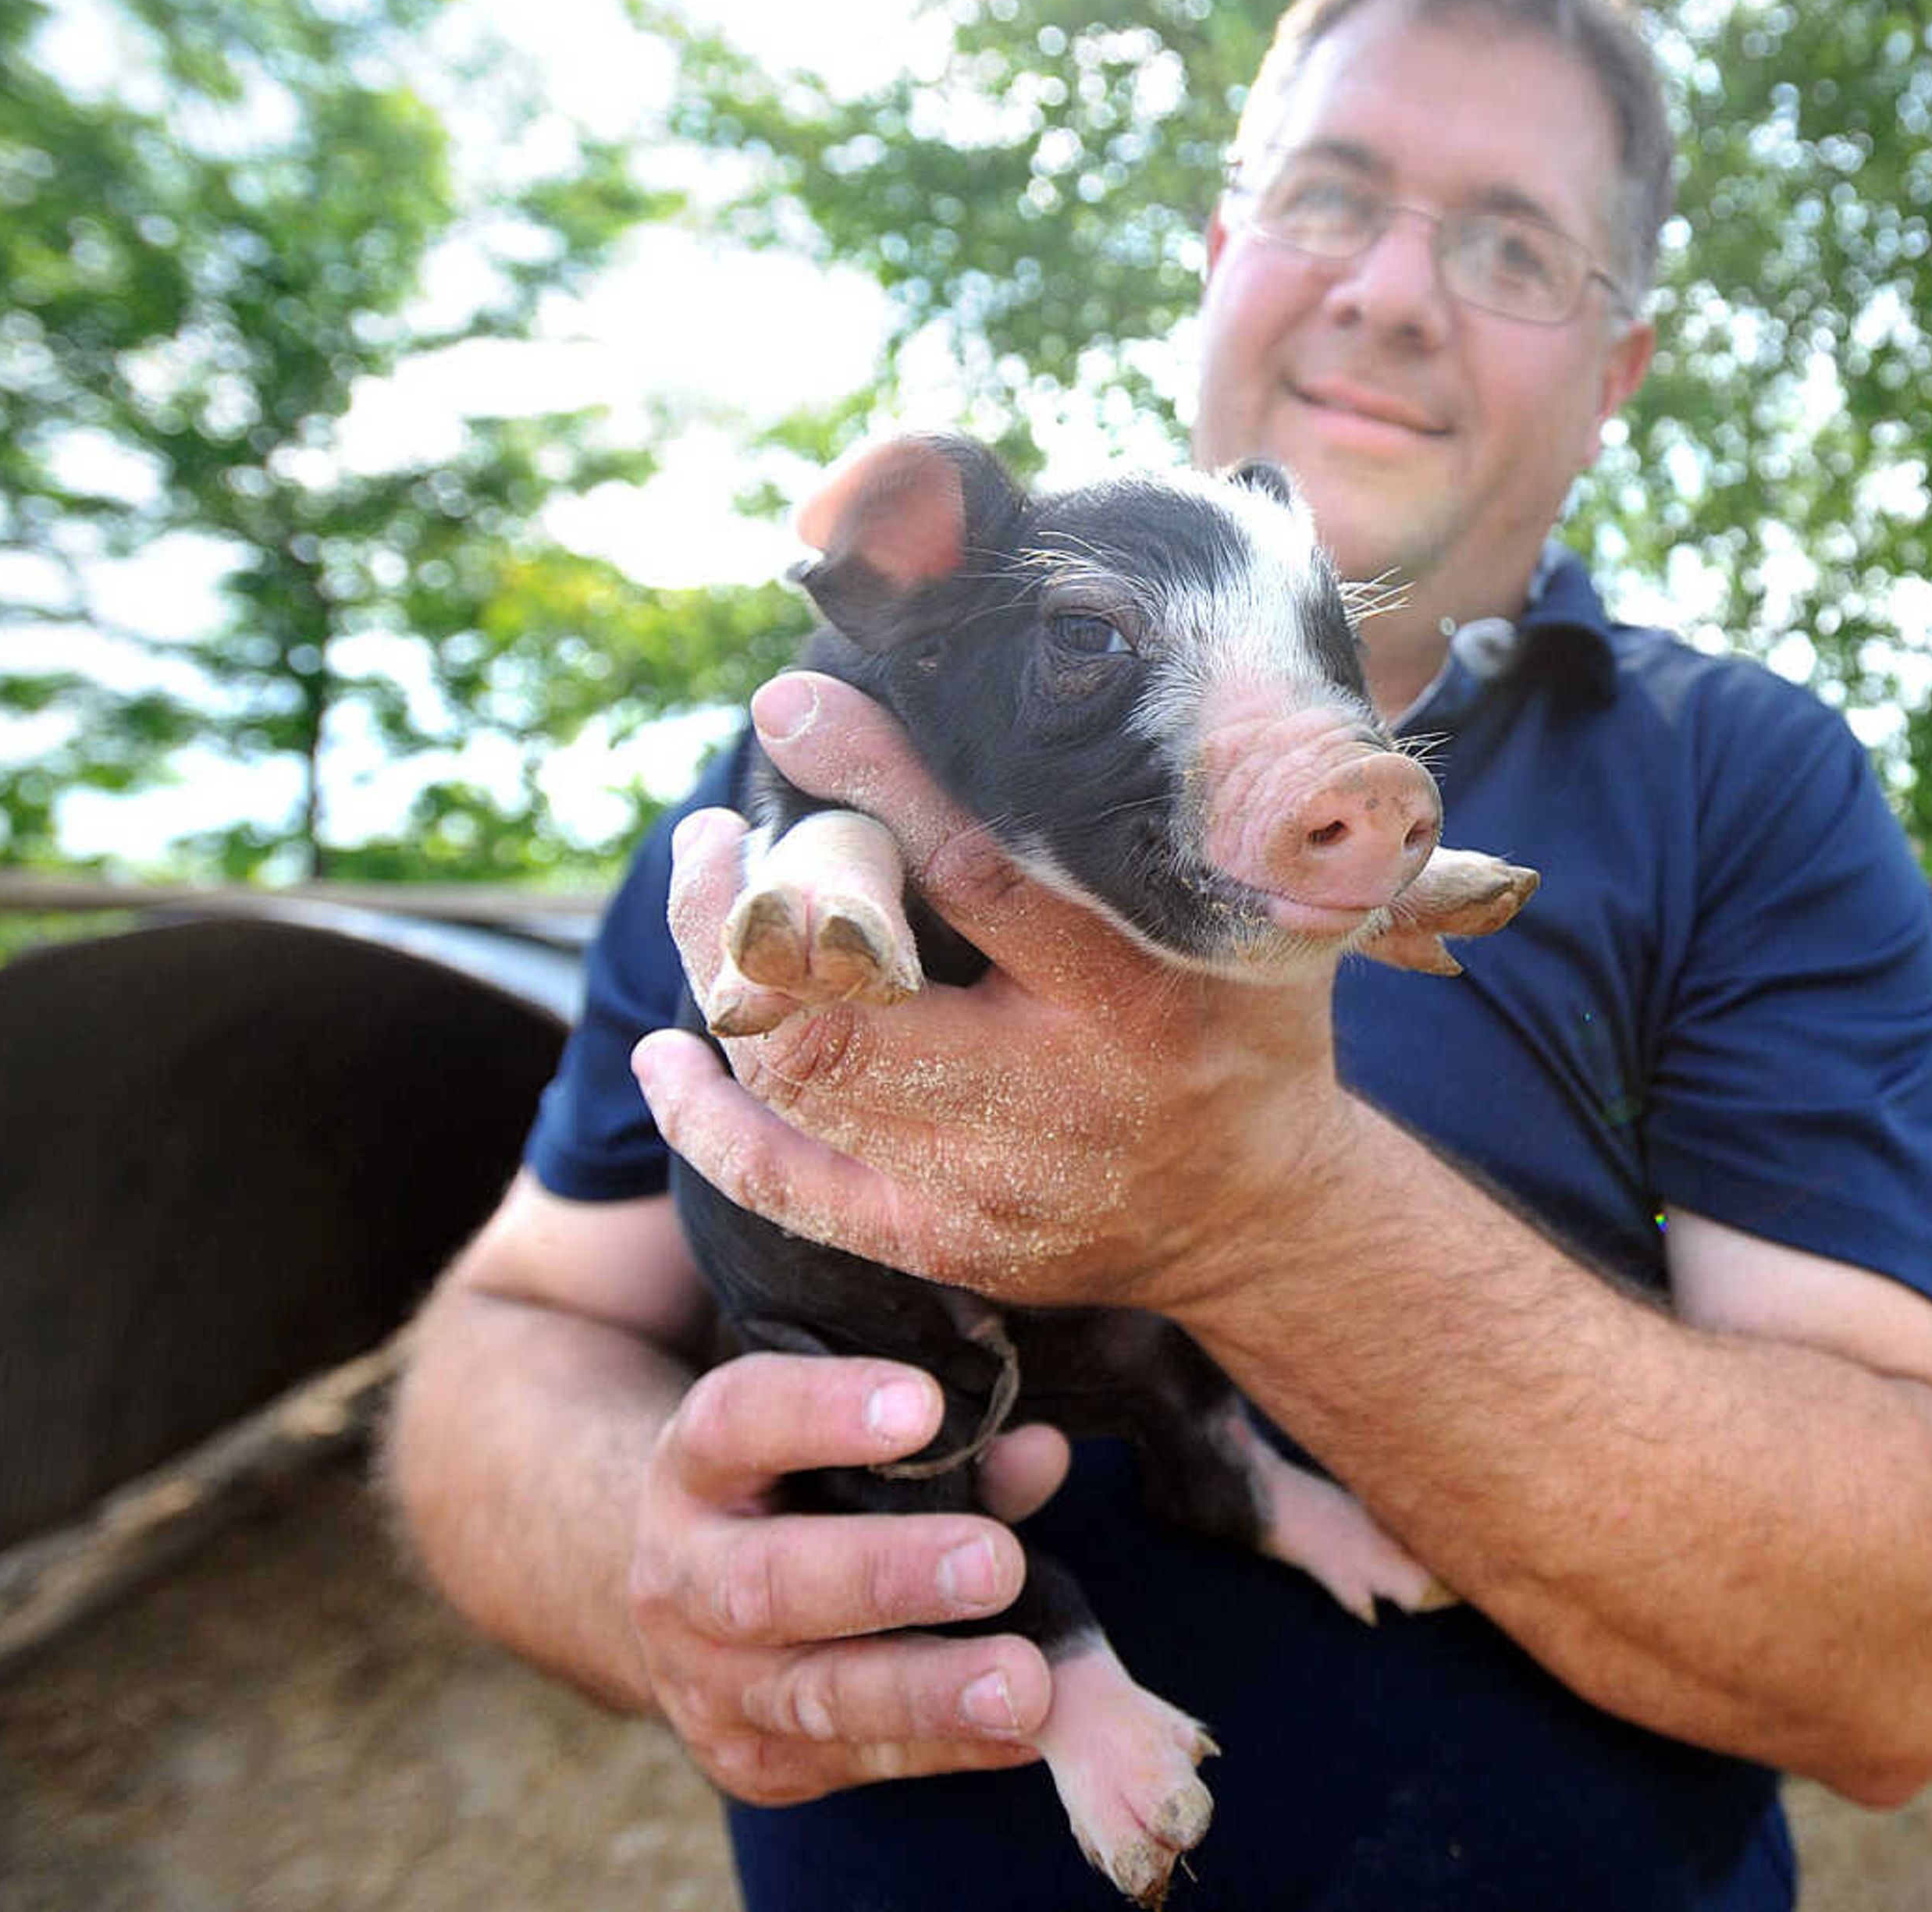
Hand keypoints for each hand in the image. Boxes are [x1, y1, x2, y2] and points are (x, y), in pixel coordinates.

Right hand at [626, 1350, 1071, 1805]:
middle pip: (767, 1582)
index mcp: (696, 1467)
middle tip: (996, 1563)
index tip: (925, 1404)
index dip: (823, 1410)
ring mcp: (707, 1683)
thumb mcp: (835, 1445)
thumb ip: (942, 1447)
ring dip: (928, 1692)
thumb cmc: (792, 1495)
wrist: (677, 1601)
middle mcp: (682, 1577)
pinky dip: (949, 1748)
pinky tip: (1024, 1733)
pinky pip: (855, 1760)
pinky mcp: (751, 1761)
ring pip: (813, 1695)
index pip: (738, 1421)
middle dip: (887, 1574)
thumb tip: (1039, 1455)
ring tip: (1023, 1683)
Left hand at [630, 671, 1366, 1314]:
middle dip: (745, 903)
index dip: (871, 780)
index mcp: (1135, 997)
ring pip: (796, 1078)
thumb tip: (1031, 688)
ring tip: (704, 892)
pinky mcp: (943, 1243)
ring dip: (716, 976)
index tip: (791, 707)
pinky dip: (707, 1119)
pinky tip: (668, 1055)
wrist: (1263, 1213)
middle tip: (717, 831)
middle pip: (843, 997)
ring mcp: (988, 1183)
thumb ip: (1144, 831)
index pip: (977, 875)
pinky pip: (787, 1187)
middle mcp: (1054, 1097)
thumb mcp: (1234, 917)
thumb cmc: (1243, 1027)